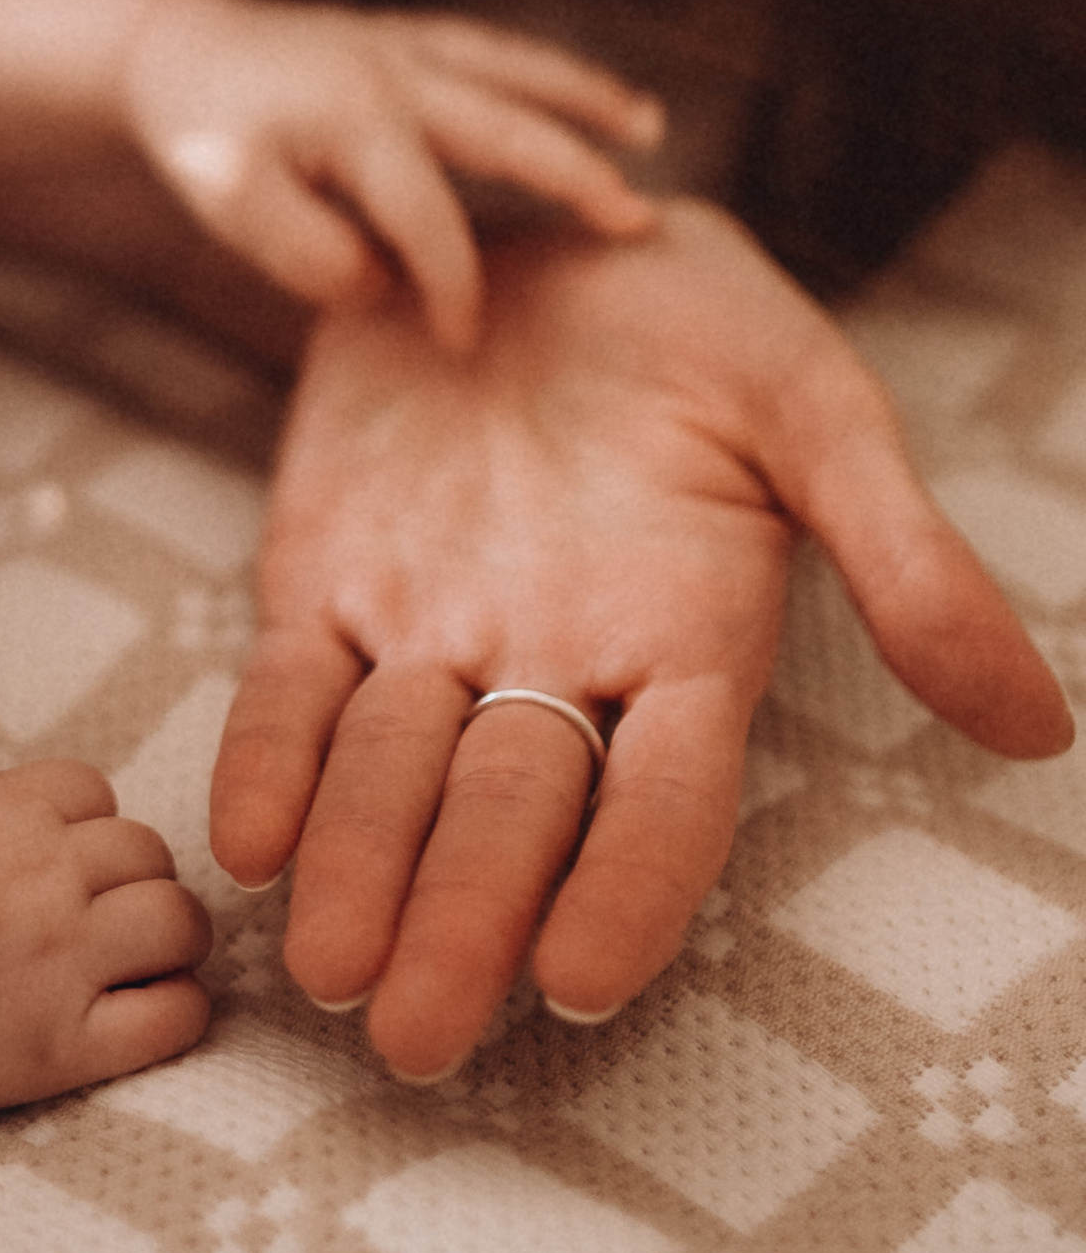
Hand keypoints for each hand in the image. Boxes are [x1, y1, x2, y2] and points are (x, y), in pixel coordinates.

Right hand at [0, 762, 210, 1119]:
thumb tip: (58, 808)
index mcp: (11, 813)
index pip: (97, 792)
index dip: (78, 824)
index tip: (50, 858)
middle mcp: (48, 881)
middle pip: (147, 852)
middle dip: (126, 874)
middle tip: (96, 910)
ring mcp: (61, 965)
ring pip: (178, 922)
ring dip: (165, 931)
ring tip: (135, 955)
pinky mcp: (62, 1047)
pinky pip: (174, 1015)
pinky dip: (175, 1005)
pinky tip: (146, 1006)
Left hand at [123, 0, 662, 352]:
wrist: (174, 48)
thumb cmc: (205, 136)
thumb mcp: (230, 204)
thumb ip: (309, 253)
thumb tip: (389, 277)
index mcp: (354, 121)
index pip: (429, 223)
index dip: (450, 289)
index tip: (461, 343)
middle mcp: (394, 72)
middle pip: (505, 126)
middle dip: (575, 177)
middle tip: (636, 225)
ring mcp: (404, 44)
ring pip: (514, 69)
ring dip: (585, 97)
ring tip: (648, 129)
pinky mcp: (404, 32)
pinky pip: (492, 49)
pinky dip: (547, 69)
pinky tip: (591, 96)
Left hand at [210, 199, 1073, 1083]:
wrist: (535, 212)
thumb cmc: (699, 324)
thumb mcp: (815, 409)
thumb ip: (904, 558)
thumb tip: (1033, 725)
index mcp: (684, 643)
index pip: (665, 804)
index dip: (627, 889)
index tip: (581, 978)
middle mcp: (554, 661)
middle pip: (513, 817)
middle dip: (464, 925)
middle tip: (414, 1040)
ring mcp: (432, 624)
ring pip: (393, 773)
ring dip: (360, 871)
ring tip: (326, 968)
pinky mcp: (325, 569)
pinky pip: (291, 686)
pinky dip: (269, 759)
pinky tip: (246, 837)